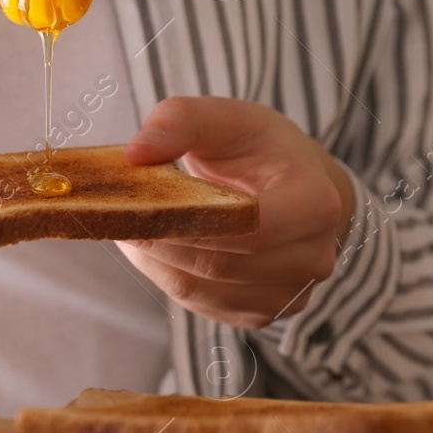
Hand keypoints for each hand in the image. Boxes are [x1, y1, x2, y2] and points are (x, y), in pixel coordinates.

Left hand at [116, 97, 355, 328]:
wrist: (295, 187)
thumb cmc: (260, 149)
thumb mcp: (227, 118)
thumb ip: (180, 121)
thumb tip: (136, 155)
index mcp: (316, 203)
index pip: (251, 228)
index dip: (188, 223)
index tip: (138, 206)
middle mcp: (312, 257)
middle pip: (219, 263)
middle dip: (159, 241)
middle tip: (116, 216)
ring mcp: (290, 293)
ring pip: (202, 289)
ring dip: (155, 261)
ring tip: (130, 227)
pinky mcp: (262, 314)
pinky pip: (201, 304)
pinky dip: (167, 276)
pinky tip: (154, 248)